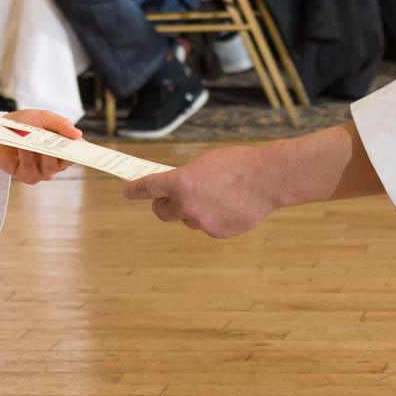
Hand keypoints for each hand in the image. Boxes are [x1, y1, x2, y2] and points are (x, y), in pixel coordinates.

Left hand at [0, 109, 81, 184]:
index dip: (83, 151)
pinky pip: (31, 170)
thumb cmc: (23, 123)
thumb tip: (78, 134)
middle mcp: (54, 163)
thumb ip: (61, 124)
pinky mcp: (26, 175)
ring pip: (50, 168)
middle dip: (63, 152)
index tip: (86, 147)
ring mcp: (40, 171)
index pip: (77, 153)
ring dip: (44, 154)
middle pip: (65, 162)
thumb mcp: (43, 117)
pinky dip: (28, 157)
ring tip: (38, 142)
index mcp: (62, 149)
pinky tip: (24, 146)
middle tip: (60, 141)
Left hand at [124, 146, 280, 238]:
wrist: (268, 179)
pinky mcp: (217, 233)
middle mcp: (186, 204)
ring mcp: (202, 222)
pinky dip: (213, 218)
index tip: (127, 191)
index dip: (134, 190)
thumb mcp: (205, 163)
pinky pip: (208, 226)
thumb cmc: (238, 164)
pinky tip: (230, 207)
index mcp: (181, 181)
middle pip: (161, 212)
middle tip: (170, 199)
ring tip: (215, 198)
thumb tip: (176, 188)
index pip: (147, 188)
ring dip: (192, 211)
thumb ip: (186, 177)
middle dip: (163, 205)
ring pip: (188, 219)